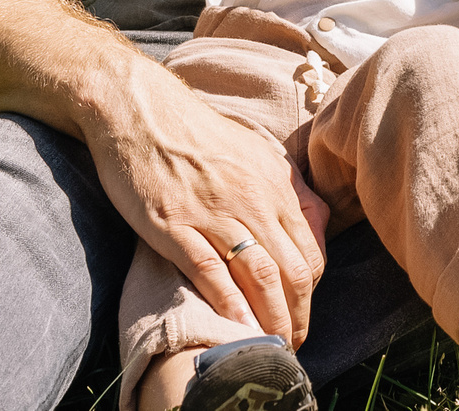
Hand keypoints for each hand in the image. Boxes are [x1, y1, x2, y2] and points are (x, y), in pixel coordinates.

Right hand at [81, 64, 327, 343]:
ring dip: (270, 319)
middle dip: (298, 314)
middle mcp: (254, 201)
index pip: (311, 250)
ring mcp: (214, 214)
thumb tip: (317, 221)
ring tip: (270, 346)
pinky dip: (228, 303)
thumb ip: (288, 188)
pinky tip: (237, 326)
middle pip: (292, 270)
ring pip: (259, 276)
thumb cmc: (199, 134)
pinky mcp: (175, 226)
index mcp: (276, 185)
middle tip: (294, 343)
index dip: (312, 289)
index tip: (304, 311)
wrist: (141, 111)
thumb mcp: (257, 152)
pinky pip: (210, 271)